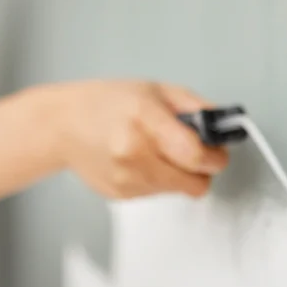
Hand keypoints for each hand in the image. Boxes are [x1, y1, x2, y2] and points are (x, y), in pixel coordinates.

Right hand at [51, 80, 228, 198]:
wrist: (62, 125)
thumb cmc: (106, 103)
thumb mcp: (155, 90)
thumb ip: (195, 107)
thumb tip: (224, 125)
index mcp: (145, 121)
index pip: (198, 156)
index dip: (216, 156)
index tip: (217, 152)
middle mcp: (134, 154)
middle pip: (194, 183)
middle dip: (200, 169)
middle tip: (189, 151)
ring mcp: (126, 179)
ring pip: (178, 191)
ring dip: (176, 174)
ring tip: (154, 149)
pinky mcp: (121, 196)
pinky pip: (158, 194)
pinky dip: (156, 179)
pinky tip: (137, 160)